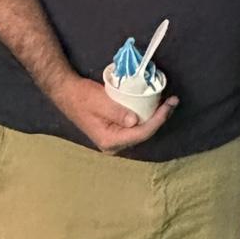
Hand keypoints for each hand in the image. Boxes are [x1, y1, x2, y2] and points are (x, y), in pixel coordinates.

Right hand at [50, 73, 178, 152]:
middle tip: (173, 102)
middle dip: (160, 119)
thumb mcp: (99, 101)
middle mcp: (113, 145)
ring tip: (167, 103)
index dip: (158, 119)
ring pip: (141, 131)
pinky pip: (135, 127)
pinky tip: (153, 107)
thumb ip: (117, 112)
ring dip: (155, 118)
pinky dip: (146, 117)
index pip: (141, 133)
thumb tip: (135, 121)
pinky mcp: (115, 132)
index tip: (169, 104)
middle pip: (144, 134)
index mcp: (110, 140)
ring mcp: (114, 140)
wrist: (66, 93)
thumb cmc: (81, 96)